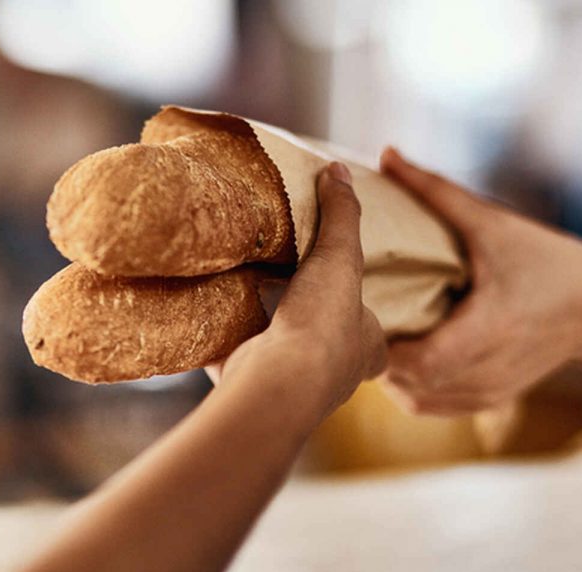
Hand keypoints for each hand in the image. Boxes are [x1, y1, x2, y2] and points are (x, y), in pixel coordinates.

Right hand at [207, 162, 385, 425]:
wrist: (279, 383)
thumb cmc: (323, 323)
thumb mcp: (339, 256)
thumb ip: (341, 215)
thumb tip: (339, 170)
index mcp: (367, 350)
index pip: (374, 334)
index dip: (362, 316)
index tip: (343, 296)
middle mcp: (334, 377)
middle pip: (324, 346)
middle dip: (307, 322)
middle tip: (287, 289)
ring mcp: (291, 389)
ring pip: (279, 357)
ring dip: (264, 332)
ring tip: (245, 292)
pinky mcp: (249, 389)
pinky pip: (234, 362)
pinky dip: (221, 343)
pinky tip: (207, 316)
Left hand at [379, 148, 581, 414]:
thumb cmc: (550, 262)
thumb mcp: (493, 224)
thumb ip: (436, 191)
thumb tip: (388, 155)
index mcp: (485, 330)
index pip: (416, 362)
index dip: (382, 343)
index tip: (361, 311)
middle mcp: (485, 371)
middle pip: (407, 384)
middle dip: (377, 353)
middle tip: (356, 317)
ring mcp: (487, 392)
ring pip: (416, 401)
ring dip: (392, 373)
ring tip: (378, 334)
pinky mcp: (490, 399)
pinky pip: (434, 406)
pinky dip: (413, 386)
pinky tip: (404, 354)